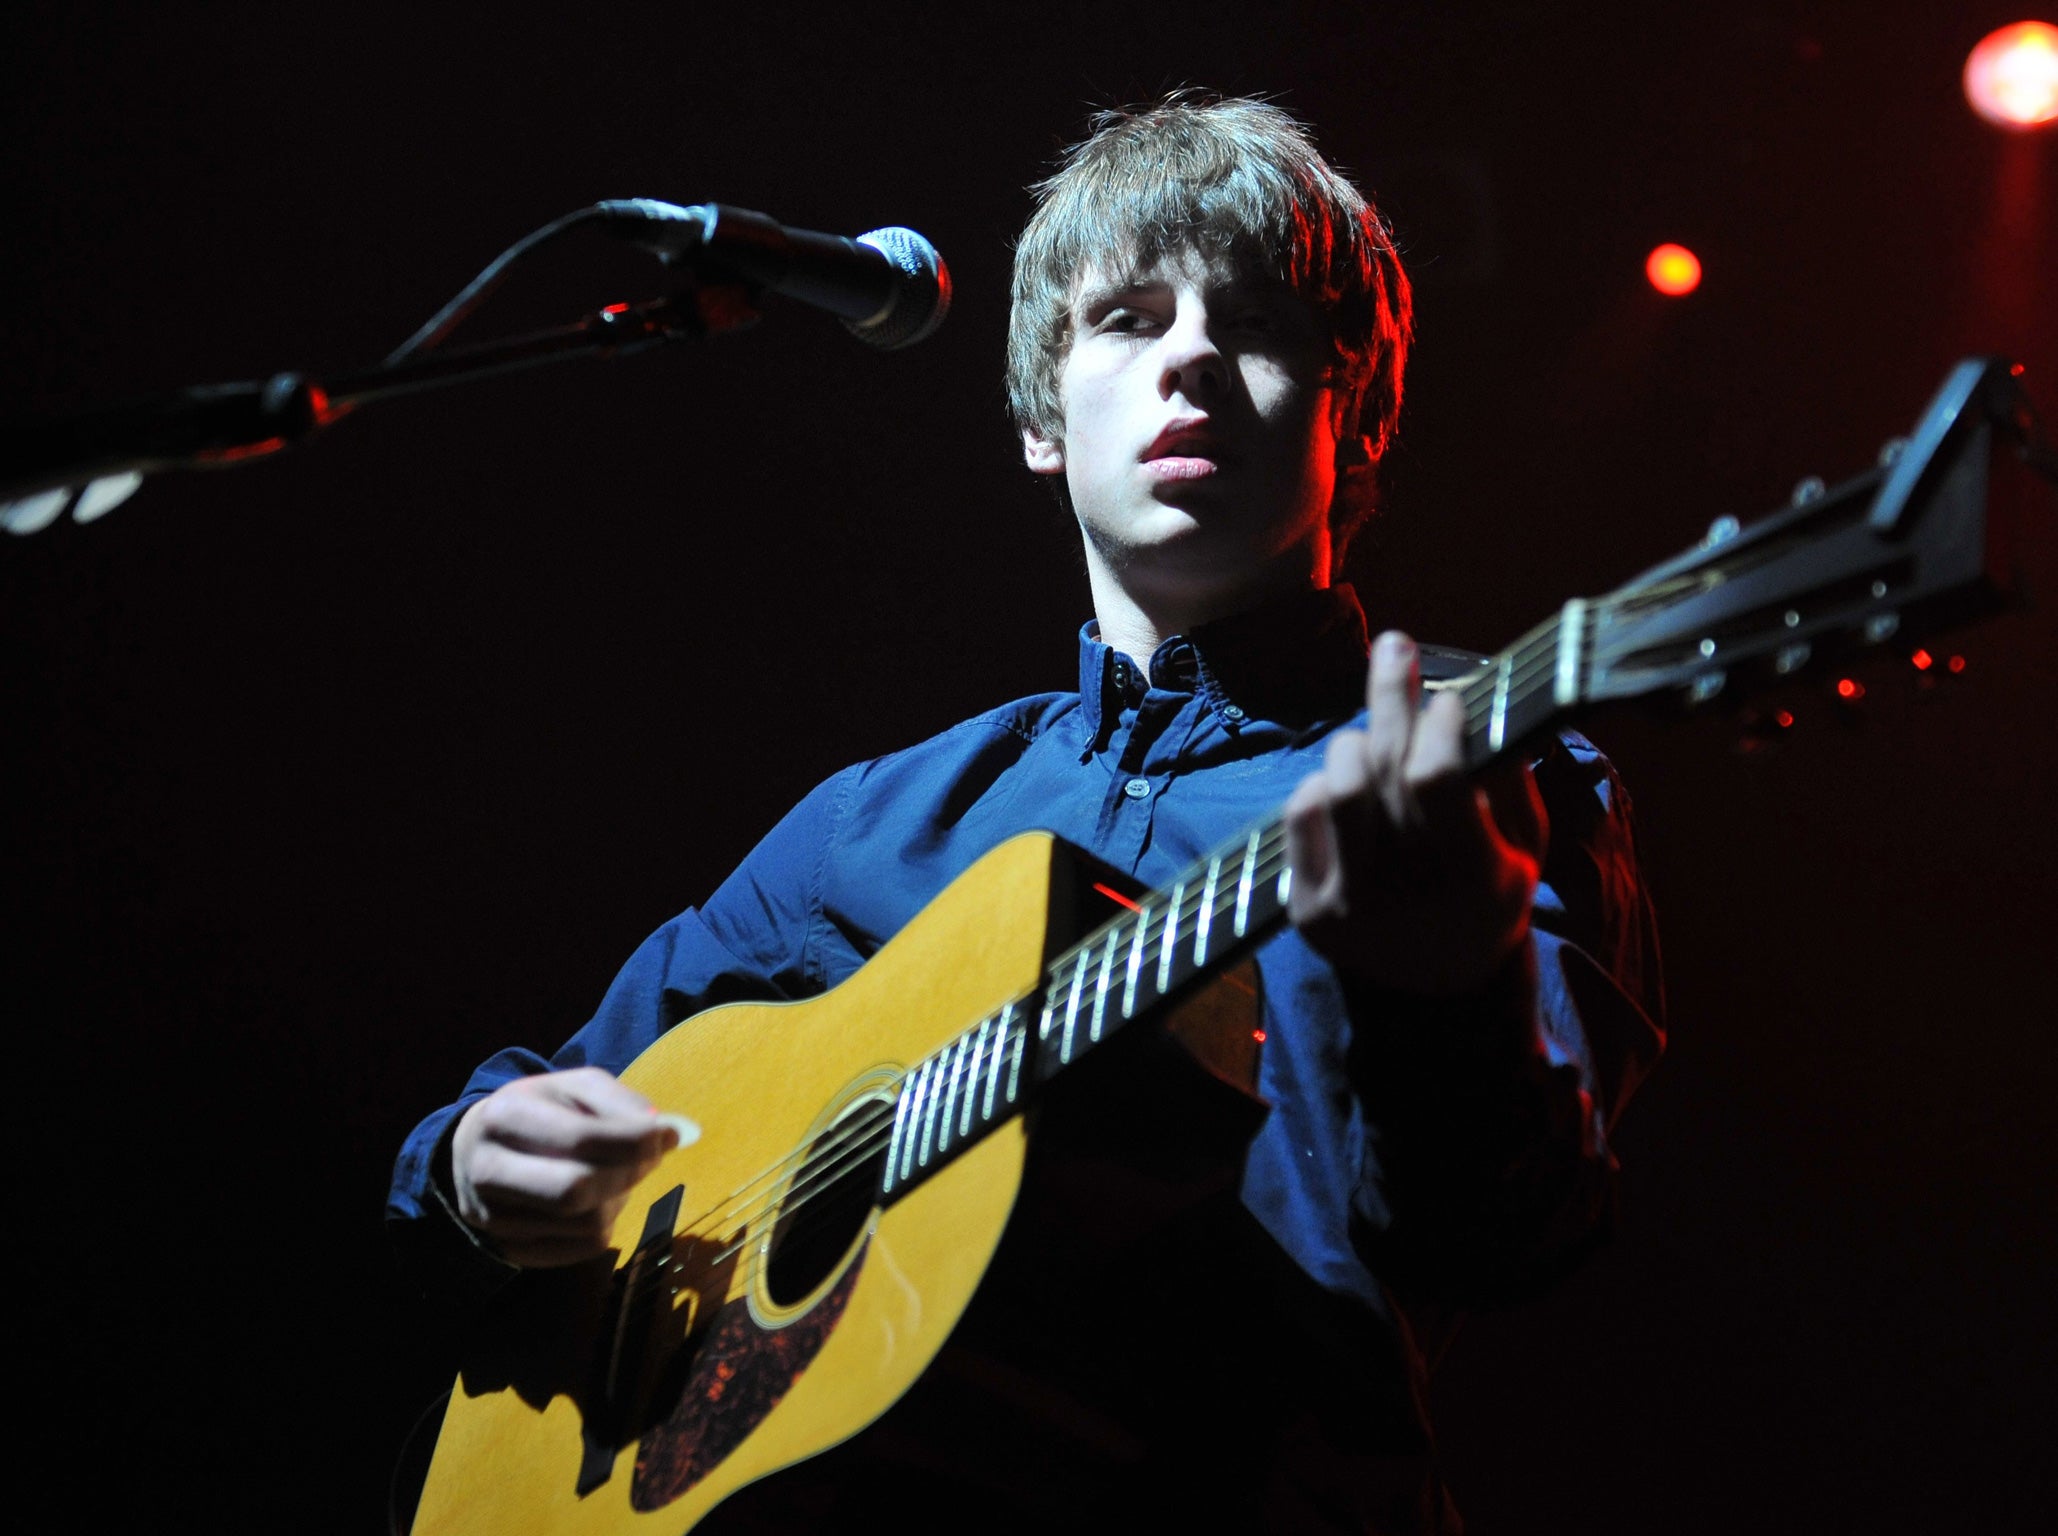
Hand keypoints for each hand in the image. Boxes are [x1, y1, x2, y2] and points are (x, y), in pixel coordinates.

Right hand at [449, 1066, 677, 1267]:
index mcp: (504, 1118)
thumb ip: (620, 1101)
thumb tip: (664, 1131)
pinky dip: (607, 1223)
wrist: (476, 1150)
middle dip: (628, 1174)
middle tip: (650, 1158)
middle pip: (576, 1192)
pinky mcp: (510, 1250)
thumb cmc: (540, 1112)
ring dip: (621, 1198)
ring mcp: (494, 1218)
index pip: (579, 1140)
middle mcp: (488, 1172)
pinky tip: (599, 1199)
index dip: (634, 1141)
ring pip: (587, 1225)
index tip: (668, 1135)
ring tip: (618, 1174)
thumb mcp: (574, 1087)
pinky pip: (584, 1249)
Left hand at [1283, 629, 1545, 996]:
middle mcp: (1409, 896)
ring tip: (1375, 735)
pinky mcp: (1308, 911)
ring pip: (1337, 785)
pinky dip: (1320, 782)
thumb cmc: (1489, 895)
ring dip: (1357, 741)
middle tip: (1395, 644)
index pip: (1438, 780)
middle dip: (1391, 692)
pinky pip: (1301, 815)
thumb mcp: (1526, 848)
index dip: (1440, 725)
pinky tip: (1344, 780)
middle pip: (1384, 769)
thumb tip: (1479, 696)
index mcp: (1476, 879)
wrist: (1436, 986)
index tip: (1448, 698)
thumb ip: (1513, 782)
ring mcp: (1351, 907)